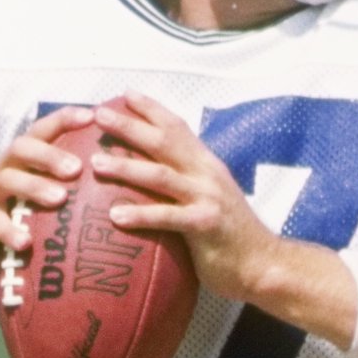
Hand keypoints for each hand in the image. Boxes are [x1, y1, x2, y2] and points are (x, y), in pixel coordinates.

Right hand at [0, 105, 91, 290]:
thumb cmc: (8, 218)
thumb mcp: (31, 197)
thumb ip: (60, 186)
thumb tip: (110, 181)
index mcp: (19, 160)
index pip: (40, 130)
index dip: (64, 119)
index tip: (92, 116)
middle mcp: (1, 169)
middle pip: (22, 148)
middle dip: (50, 154)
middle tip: (78, 168)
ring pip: (7, 180)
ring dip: (34, 186)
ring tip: (60, 199)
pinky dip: (9, 231)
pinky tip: (27, 242)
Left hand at [95, 93, 281, 304]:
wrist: (263, 263)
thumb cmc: (229, 235)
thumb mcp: (209, 198)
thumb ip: (186, 182)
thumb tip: (152, 173)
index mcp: (206, 164)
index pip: (177, 127)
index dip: (151, 109)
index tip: (124, 94)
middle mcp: (206, 173)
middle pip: (164, 142)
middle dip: (130, 126)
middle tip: (99, 116)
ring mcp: (207, 197)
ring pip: (160, 175)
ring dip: (126, 166)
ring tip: (95, 163)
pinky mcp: (205, 225)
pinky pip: (167, 217)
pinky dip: (140, 215)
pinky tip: (115, 216)